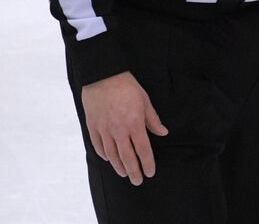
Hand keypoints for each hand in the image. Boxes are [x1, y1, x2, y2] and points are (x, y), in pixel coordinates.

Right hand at [81, 71, 168, 185]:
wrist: (103, 77)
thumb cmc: (127, 87)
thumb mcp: (145, 101)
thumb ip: (153, 120)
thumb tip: (163, 133)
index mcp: (134, 124)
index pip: (142, 149)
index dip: (147, 163)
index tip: (150, 173)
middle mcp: (118, 130)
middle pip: (126, 157)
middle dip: (133, 171)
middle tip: (137, 181)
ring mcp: (104, 130)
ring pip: (112, 154)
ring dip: (119, 166)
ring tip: (124, 174)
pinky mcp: (93, 127)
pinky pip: (98, 146)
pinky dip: (104, 155)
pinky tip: (109, 159)